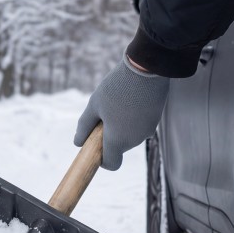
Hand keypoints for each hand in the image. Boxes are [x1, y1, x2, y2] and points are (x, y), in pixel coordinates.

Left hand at [74, 53, 169, 169]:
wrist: (147, 68)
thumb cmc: (116, 87)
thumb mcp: (94, 105)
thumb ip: (84, 126)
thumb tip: (77, 142)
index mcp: (118, 140)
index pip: (112, 164)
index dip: (103, 160)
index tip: (97, 148)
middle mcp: (134, 140)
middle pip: (120, 147)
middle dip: (111, 136)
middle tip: (104, 113)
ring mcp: (147, 131)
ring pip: (130, 135)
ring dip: (122, 126)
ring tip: (119, 101)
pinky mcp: (155, 119)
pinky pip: (140, 125)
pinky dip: (134, 118)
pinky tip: (131, 99)